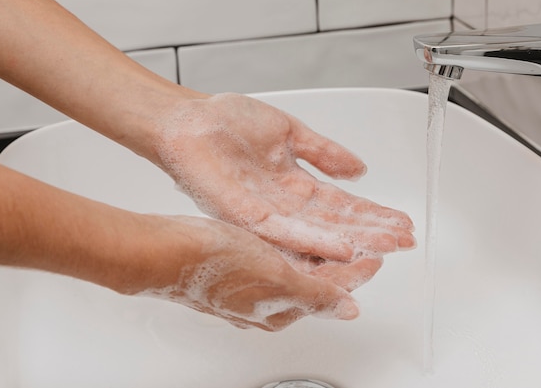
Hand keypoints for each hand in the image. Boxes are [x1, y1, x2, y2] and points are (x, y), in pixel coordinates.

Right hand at [132, 215, 380, 330]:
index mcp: (281, 308)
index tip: (379, 253)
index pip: (334, 291)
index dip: (359, 270)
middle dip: (348, 261)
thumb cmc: (210, 266)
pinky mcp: (239, 263)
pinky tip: (301, 231)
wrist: (162, 252)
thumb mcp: (274, 279)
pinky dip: (300, 243)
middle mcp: (268, 299)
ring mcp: (253, 281)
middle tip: (371, 242)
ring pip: (302, 265)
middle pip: (321, 279)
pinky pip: (281, 254)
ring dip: (327, 250)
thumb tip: (347, 310)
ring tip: (344, 234)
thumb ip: (315, 294)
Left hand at [153, 93, 415, 261]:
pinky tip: (342, 247)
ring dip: (353, 241)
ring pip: (316, 234)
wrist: (188, 120)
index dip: (372, 214)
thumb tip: (361, 169)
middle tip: (406, 241)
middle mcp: (284, 206)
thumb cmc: (228, 122)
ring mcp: (265, 214)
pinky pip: (283, 233)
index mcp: (295, 185)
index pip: (341, 205)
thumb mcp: (290, 133)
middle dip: (372, 232)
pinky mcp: (244, 216)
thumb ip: (324, 153)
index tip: (402, 222)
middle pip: (335, 224)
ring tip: (386, 248)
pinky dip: (314, 241)